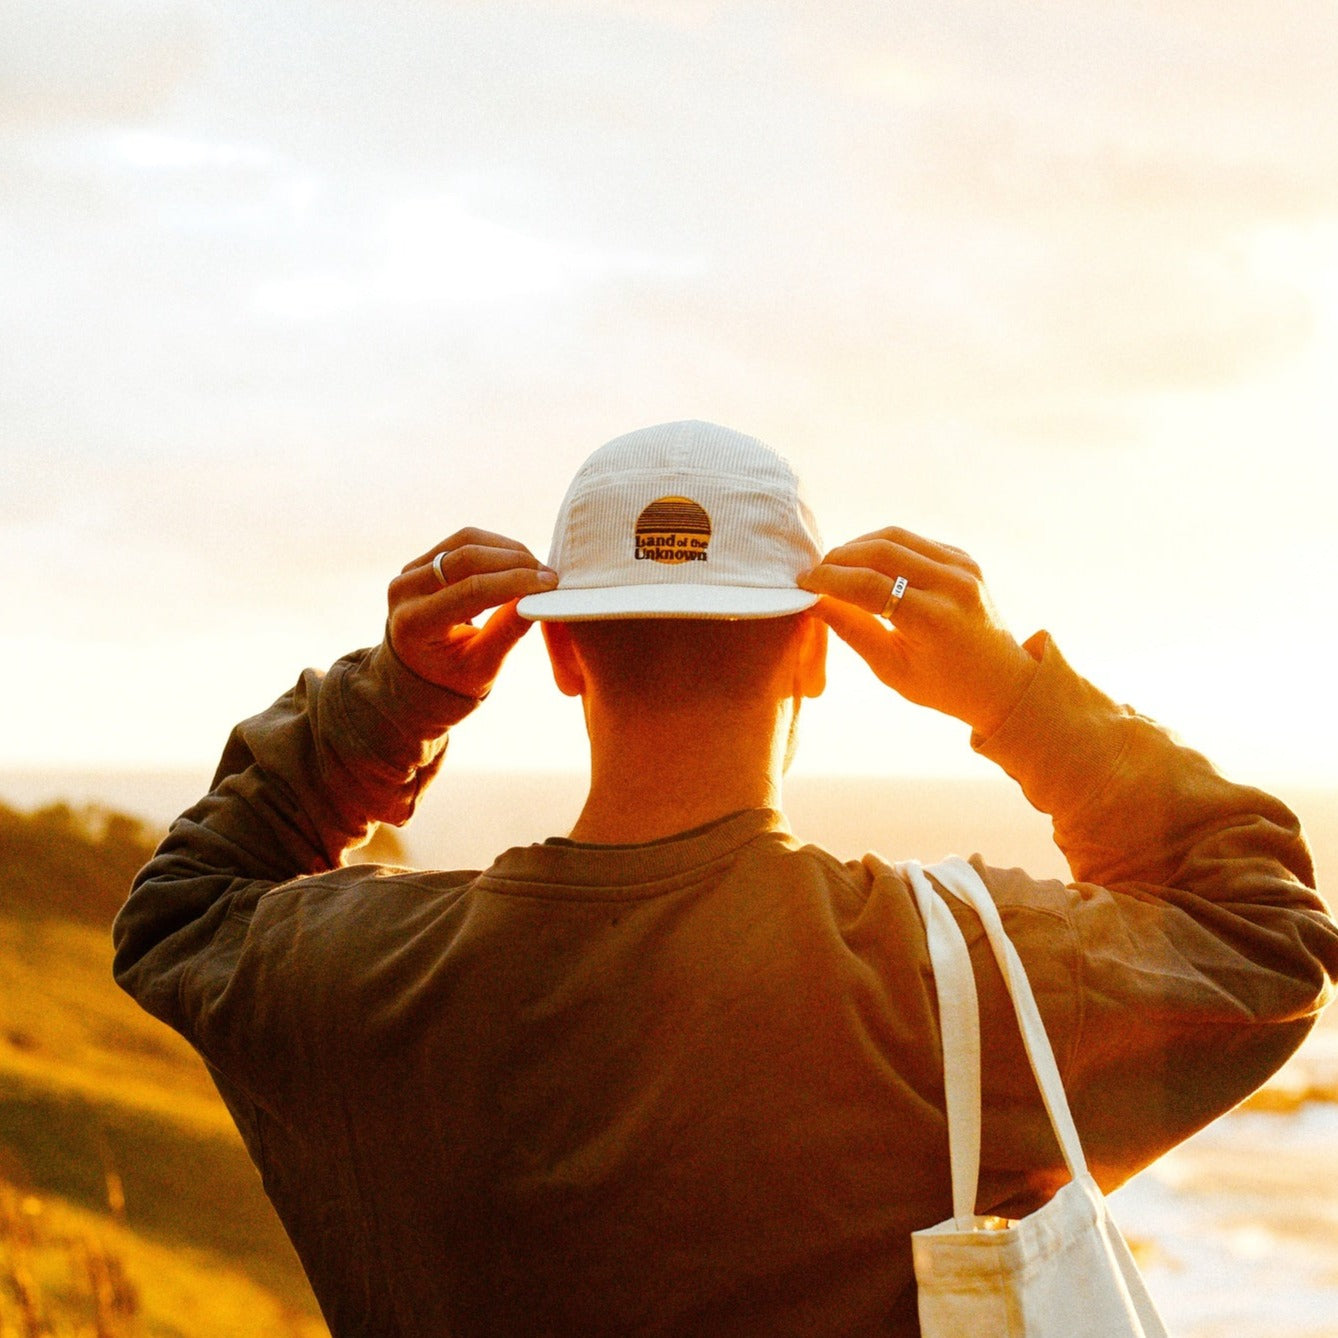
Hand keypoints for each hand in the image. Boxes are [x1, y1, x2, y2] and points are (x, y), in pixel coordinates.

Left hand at [387, 528, 556, 697]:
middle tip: (548, 576)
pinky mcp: (423, 560)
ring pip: (466, 540)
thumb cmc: (453, 676)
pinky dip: (497, 548)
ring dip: (508, 550)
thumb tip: (539, 600)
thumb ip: (507, 633)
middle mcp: (405, 590)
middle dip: (515, 562)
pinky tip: (519, 565)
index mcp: (414, 623)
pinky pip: (463, 541)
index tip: (549, 585)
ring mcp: (410, 570)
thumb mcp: (482, 668)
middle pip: (466, 557)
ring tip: (536, 570)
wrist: (419, 670)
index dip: (514, 582)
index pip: (471, 590)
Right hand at [797, 527, 1036, 735]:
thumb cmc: (943, 686)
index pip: (867, 585)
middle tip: (816, 573)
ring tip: (837, 567)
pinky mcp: (964, 557)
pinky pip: (914, 541)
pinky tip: (867, 566)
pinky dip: (885, 548)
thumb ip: (852, 630)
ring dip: (858, 546)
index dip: (829, 580)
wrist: (1002, 680)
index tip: (803, 582)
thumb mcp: (891, 669)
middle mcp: (952, 584)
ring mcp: (963, 566)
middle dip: (839, 558)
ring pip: (896, 536)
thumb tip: (814, 602)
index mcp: (934, 619)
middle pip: (880, 550)